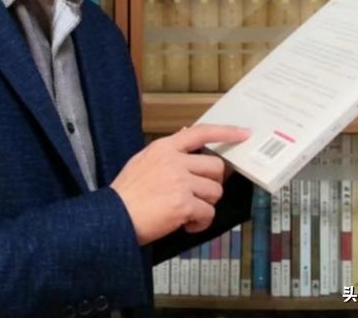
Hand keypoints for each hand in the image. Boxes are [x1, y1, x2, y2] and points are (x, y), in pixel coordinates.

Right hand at [110, 124, 249, 245]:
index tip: (244, 133)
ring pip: (214, 192)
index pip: (201, 132)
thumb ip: (167, 151)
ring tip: (187, 212)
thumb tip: (186, 139)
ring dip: (205, 205)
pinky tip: (185, 225)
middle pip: (216, 167)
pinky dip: (199, 223)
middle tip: (198, 195)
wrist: (114, 216)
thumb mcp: (143, 160)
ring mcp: (180, 182)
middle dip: (211, 184)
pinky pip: (208, 213)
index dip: (225, 132)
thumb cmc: (127, 192)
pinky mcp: (184, 205)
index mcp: (164, 148)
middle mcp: (174, 161)